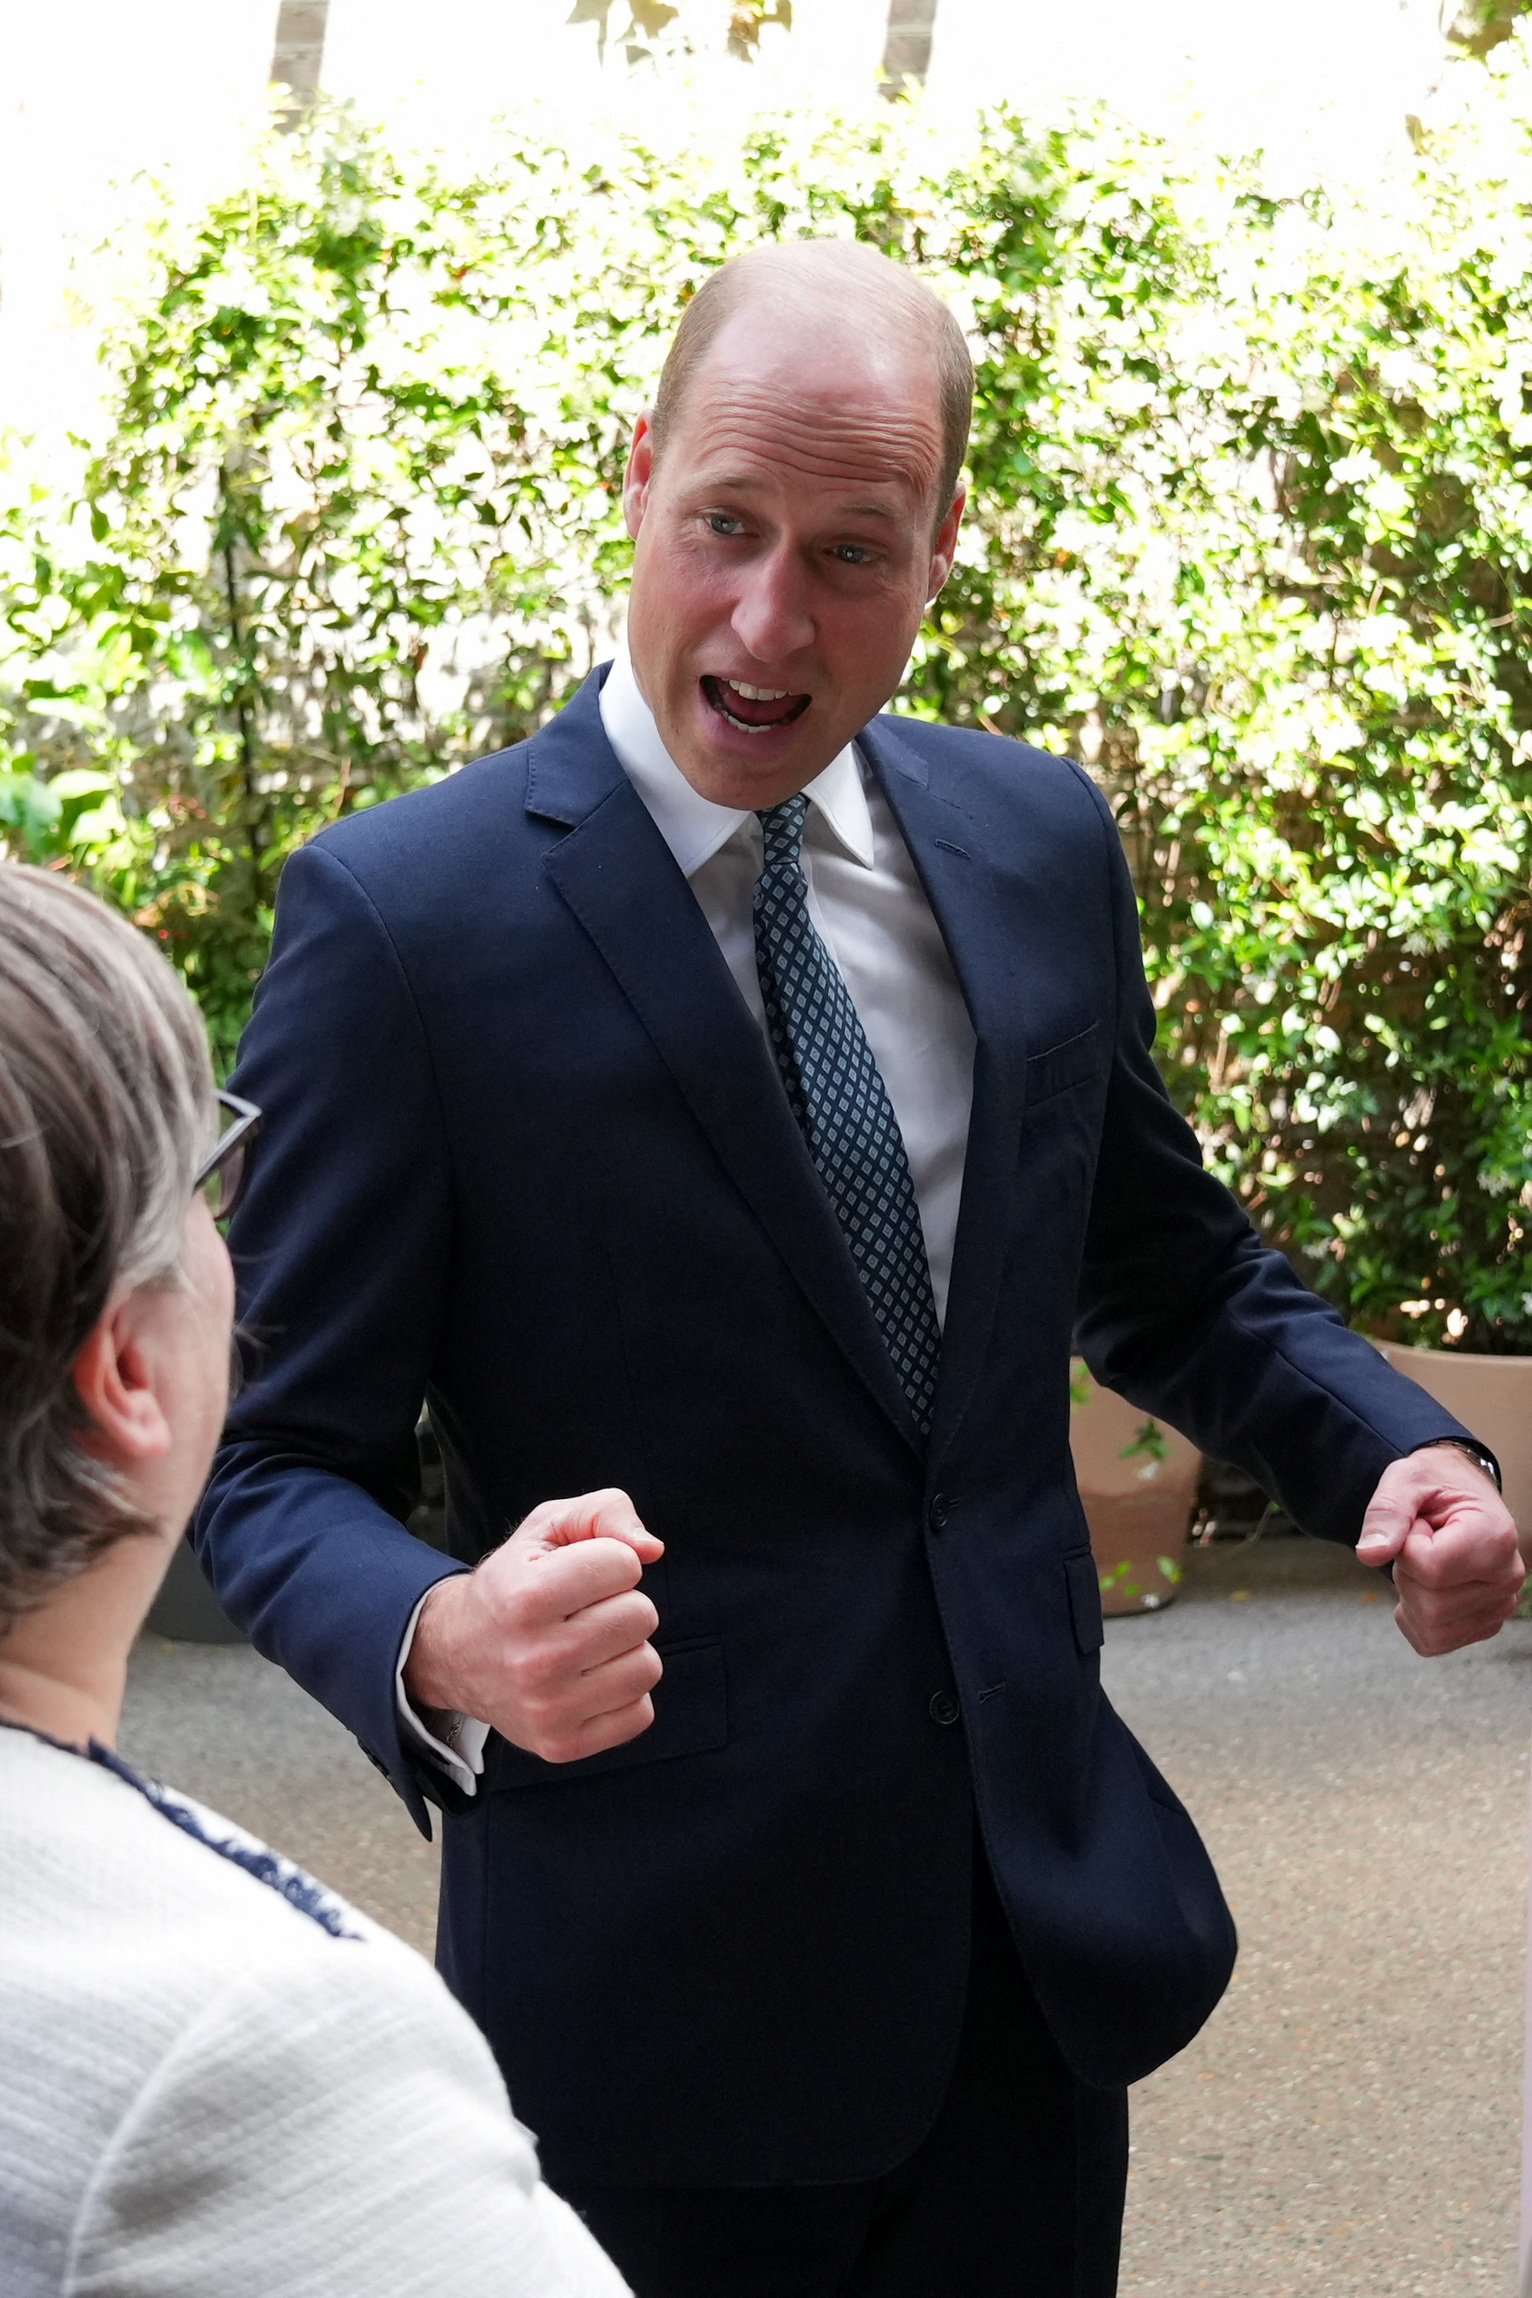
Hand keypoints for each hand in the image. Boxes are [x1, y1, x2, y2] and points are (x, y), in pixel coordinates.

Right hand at [405, 1489, 664, 1762]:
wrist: (457, 1655)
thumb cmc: (516, 1582)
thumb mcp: (546, 1528)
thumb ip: (604, 1511)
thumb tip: (652, 1550)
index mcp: (525, 1598)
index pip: (624, 1564)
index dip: (609, 1561)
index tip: (575, 1574)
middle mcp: (534, 1659)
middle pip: (642, 1616)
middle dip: (620, 1604)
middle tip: (580, 1612)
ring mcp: (547, 1710)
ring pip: (647, 1666)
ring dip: (625, 1649)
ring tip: (585, 1645)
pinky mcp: (561, 1746)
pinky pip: (641, 1713)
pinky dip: (624, 1693)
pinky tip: (588, 1680)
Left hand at [1355, 1447, 1522, 1655]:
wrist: (1459, 1492)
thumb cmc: (1435, 1483)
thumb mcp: (1405, 1479)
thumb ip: (1386, 1513)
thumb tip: (1369, 1554)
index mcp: (1494, 1537)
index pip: (1430, 1569)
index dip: (1407, 1547)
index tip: (1420, 1524)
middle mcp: (1506, 1578)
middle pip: (1430, 1605)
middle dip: (1407, 1573)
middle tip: (1422, 1542)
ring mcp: (1499, 1606)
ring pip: (1431, 1628)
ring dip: (1411, 1596)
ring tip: (1426, 1561)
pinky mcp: (1484, 1624)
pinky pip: (1434, 1642)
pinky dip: (1415, 1619)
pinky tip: (1423, 1588)